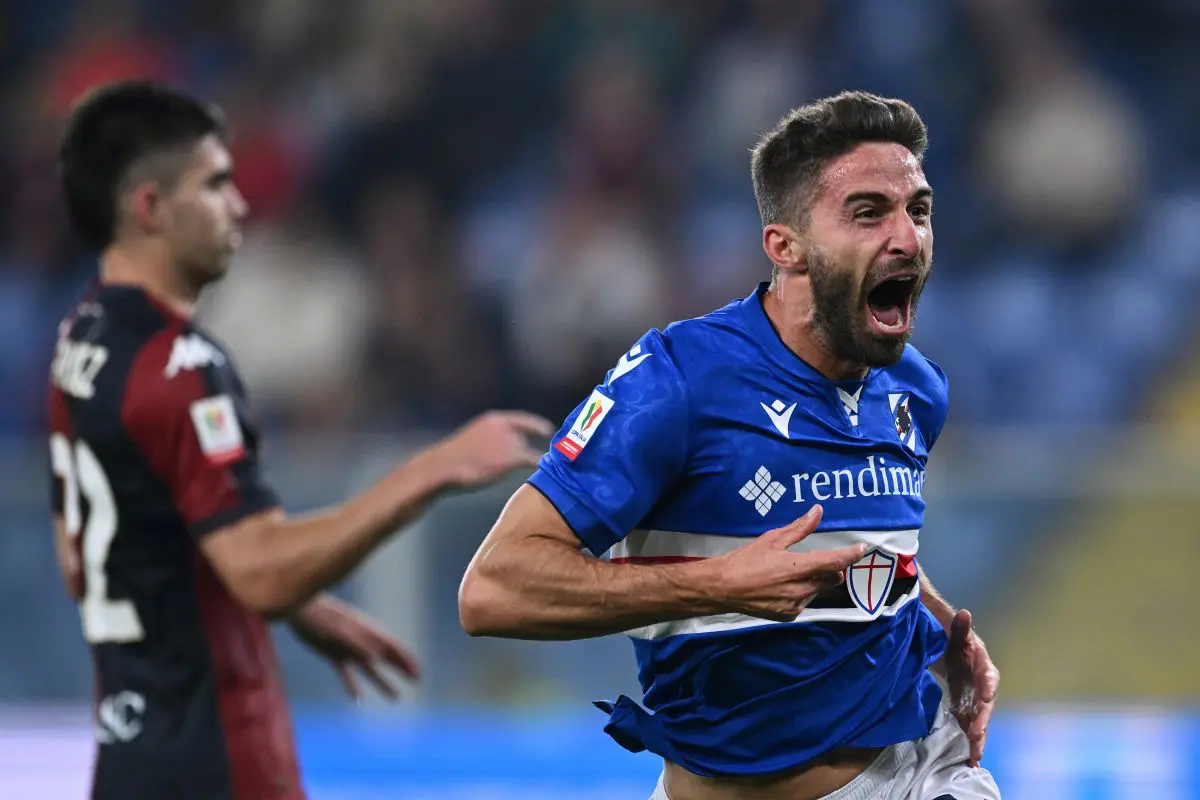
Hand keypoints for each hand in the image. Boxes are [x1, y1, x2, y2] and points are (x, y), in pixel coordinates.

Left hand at [290, 595, 418, 701]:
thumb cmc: (322, 617)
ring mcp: (348, 648)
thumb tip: (375, 658)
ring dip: (383, 682)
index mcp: (367, 631)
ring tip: (396, 697)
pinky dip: (353, 687)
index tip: (418, 674)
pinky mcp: (333, 654)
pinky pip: (347, 674)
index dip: (406, 660)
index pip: (392, 647)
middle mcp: (361, 640)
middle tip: (416, 682)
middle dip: (402, 669)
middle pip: (386, 657)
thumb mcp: (340, 631)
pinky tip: (358, 701)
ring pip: (370, 669)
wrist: (300, 610)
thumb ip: (358, 644)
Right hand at [428, 411, 554, 487]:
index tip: (549, 430)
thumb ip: (492, 437)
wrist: (444, 467)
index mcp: (493, 420)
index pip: (521, 419)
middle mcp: (504, 428)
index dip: (536, 425)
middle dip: (517, 451)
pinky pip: (532, 459)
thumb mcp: (474, 437)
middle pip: (522, 439)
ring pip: (524, 451)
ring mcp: (508, 442)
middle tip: (496, 464)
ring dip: (516, 461)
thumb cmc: (455, 458)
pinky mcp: (510, 458)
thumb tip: (507, 446)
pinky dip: (538, 462)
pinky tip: (540, 466)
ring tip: (490, 468)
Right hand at [709, 505, 866, 620]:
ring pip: (818, 590)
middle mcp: (802, 589)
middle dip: (830, 568)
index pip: (835, 562)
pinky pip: (805, 601)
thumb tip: (817, 511)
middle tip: (815, 559)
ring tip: (791, 572)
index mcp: (799, 567)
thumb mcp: (772, 539)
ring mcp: (796, 605)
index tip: (862, 549)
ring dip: (814, 580)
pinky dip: (801, 592)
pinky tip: (783, 586)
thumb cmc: (746, 561)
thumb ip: (799, 528)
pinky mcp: (789, 615)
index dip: (851, 555)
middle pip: (831, 578)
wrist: (724, 588)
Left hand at [945, 609, 999, 766]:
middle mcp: (983, 686)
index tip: (986, 697)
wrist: (946, 647)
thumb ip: (959, 626)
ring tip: (974, 756)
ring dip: (977, 738)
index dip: (988, 687)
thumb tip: (964, 613)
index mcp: (983, 666)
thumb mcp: (954, 631)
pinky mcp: (966, 708)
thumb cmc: (953, 638)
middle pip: (985, 705)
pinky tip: (969, 759)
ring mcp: (975, 699)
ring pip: (979, 720)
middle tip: (977, 736)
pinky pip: (969, 726)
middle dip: (982, 721)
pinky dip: (969, 741)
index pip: (989, 677)